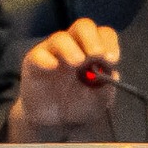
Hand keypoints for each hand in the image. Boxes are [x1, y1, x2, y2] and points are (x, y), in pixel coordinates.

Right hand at [8, 20, 123, 140]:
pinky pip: (38, 55)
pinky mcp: (33, 62)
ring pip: (60, 38)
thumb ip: (106, 89)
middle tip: (97, 55)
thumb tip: (114, 75)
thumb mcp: (98, 101)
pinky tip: (53, 66)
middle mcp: (74, 45)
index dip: (109, 43)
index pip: (103, 34)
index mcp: (93, 50)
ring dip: (71, 48)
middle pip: (83, 27)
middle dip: (92, 39)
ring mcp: (52, 52)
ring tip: (77, 63)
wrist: (53, 120)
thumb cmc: (77, 104)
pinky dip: (46, 58)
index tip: (113, 60)